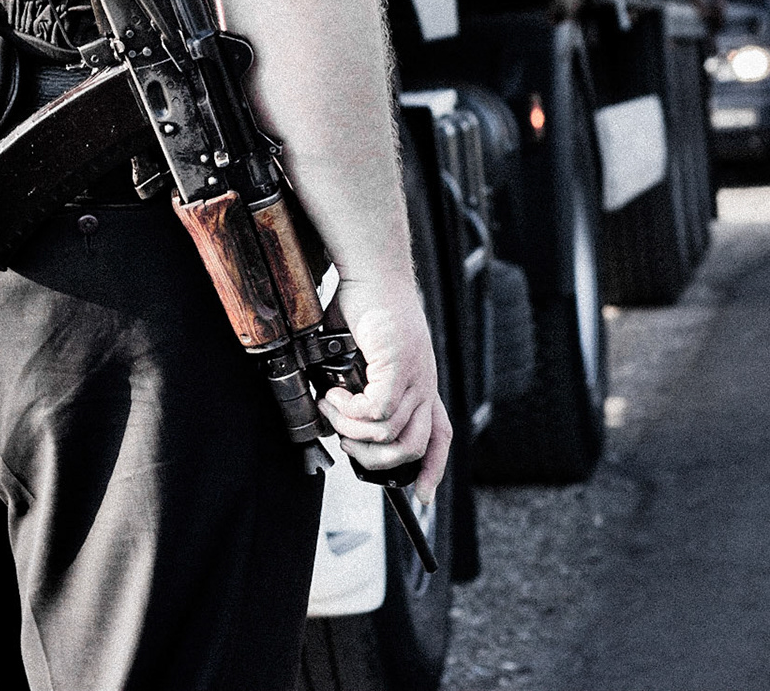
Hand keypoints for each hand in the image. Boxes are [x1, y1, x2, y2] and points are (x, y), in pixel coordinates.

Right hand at [318, 274, 452, 502]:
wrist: (371, 271)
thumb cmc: (362, 308)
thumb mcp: (359, 358)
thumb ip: (354, 388)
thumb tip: (329, 417)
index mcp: (420, 382)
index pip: (440, 434)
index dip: (433, 469)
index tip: (422, 497)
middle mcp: (424, 382)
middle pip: (414, 448)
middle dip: (374, 459)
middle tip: (344, 440)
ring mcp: (417, 375)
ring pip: (391, 435)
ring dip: (353, 432)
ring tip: (331, 407)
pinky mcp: (401, 366)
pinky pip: (377, 412)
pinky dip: (349, 412)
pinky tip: (333, 393)